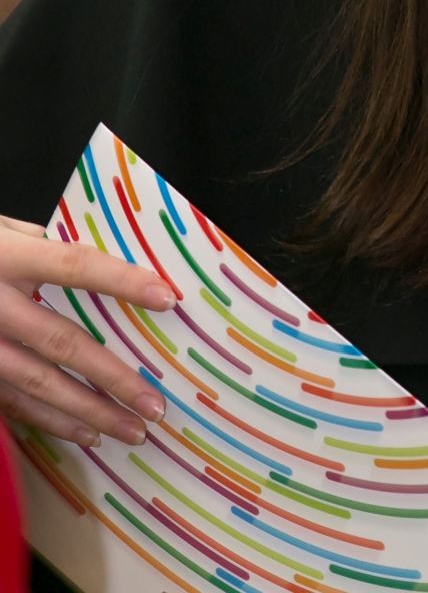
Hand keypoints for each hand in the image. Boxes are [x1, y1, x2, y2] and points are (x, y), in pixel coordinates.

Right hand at [0, 215, 174, 447]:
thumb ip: (35, 238)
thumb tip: (82, 244)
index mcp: (6, 257)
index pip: (74, 266)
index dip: (120, 281)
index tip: (166, 296)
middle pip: (62, 343)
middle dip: (112, 378)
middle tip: (154, 405)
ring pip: (38, 385)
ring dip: (88, 413)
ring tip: (132, 430)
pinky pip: (13, 403)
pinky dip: (50, 422)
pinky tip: (85, 434)